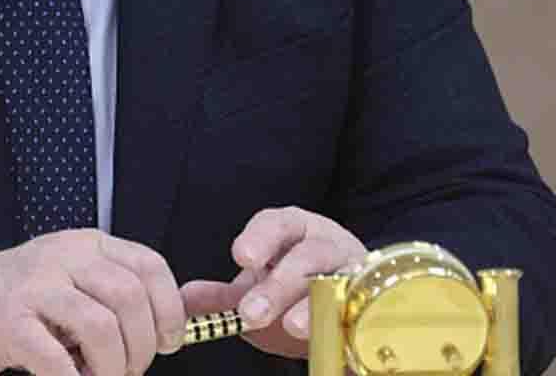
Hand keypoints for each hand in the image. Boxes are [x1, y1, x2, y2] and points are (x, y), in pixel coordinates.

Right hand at [0, 228, 185, 375]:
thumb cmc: (18, 300)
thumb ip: (125, 293)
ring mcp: (33, 286)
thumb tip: (193, 308)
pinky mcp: (7, 321)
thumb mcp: (74, 281)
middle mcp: (62, 256)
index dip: (169, 310)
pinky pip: (56, 360)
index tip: (169, 343)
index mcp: (86, 245)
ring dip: (112, 368)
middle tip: (127, 370)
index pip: (148, 266)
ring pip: (101, 327)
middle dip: (140, 348)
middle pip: (130, 299)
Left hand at [177, 206, 366, 358]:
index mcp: (292, 229)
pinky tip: (330, 333)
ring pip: (336, 278)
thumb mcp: (258, 291)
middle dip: (277, 284)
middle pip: (305, 254)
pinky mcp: (371, 297)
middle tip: (251, 313)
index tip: (241, 257)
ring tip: (291, 326)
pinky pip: (360, 304)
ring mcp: (352, 268)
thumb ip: (225, 296)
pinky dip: (344, 318)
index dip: (259, 237)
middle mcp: (325, 241)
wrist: (346, 305)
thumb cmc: (296, 290)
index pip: (276, 223)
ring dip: (311, 304)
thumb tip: (184, 298)